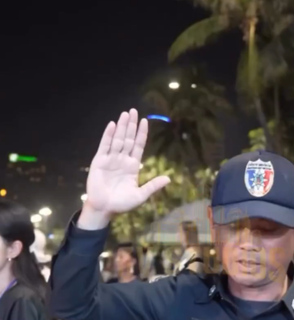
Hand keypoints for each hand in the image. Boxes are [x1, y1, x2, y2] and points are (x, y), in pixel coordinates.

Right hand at [78, 109, 169, 229]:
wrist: (104, 209)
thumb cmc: (122, 203)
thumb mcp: (141, 195)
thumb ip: (153, 185)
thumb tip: (168, 178)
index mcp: (133, 166)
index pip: (138, 145)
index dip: (141, 134)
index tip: (145, 121)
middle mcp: (122, 159)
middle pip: (128, 138)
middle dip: (131, 125)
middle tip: (134, 110)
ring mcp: (110, 159)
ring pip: (117, 139)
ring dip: (121, 126)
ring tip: (125, 114)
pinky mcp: (99, 162)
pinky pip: (104, 146)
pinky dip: (108, 135)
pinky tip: (112, 125)